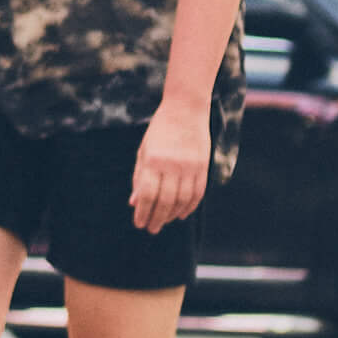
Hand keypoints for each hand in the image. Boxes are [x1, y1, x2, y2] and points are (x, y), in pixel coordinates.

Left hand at [130, 97, 209, 233]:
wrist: (185, 109)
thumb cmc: (160, 130)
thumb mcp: (144, 150)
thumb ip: (139, 177)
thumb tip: (134, 203)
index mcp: (153, 159)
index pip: (148, 194)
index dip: (143, 212)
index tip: (139, 223)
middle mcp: (172, 165)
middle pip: (164, 201)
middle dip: (156, 218)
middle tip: (151, 229)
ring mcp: (190, 166)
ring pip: (182, 200)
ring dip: (172, 215)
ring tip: (164, 221)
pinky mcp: (203, 166)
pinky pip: (197, 194)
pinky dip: (189, 207)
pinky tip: (181, 214)